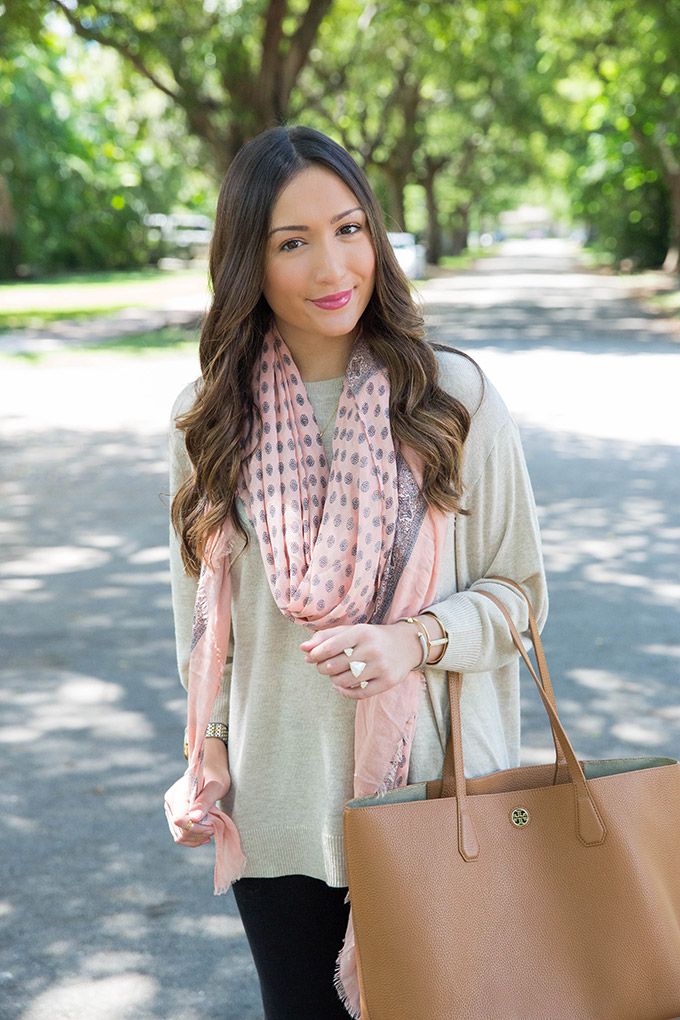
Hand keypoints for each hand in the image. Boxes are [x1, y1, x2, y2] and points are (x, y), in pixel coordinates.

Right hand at [164, 738, 230, 847]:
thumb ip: (205, 801)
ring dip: (197, 837)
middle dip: (199, 833)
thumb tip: (194, 818)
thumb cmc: (216, 778)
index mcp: (178, 792)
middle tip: (214, 826)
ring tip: (211, 829)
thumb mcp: (215, 787)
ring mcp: (170, 810)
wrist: (211, 774)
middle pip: (180, 830)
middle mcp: (170, 802)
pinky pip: (180, 836)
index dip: (196, 827)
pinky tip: (205, 834)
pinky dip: (193, 839)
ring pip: (180, 836)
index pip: (180, 819)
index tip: (213, 825)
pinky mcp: (174, 817)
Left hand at [300, 622, 422, 699]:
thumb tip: (303, 648)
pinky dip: (345, 692)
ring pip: (344, 681)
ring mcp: (381, 667)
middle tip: (324, 666)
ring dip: (334, 680)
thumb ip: (326, 637)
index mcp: (361, 632)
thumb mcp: (352, 631)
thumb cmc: (372, 638)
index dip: (315, 655)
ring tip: (336, 675)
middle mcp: (372, 649)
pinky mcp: (387, 682)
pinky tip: (343, 686)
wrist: (406, 645)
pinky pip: (358, 694)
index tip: (311, 658)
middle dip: (322, 668)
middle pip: (334, 666)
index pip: (330, 647)